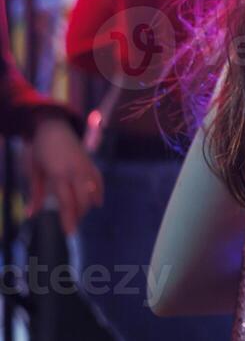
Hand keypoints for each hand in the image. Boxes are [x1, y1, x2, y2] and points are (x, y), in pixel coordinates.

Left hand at [29, 116, 102, 233]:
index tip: (68, 232)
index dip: (68, 218)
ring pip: (91, 192)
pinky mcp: (90, 163)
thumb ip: (35, 193)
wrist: (54, 127)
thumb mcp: (34, 171)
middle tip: (71, 226)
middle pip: (81, 200)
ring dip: (86, 206)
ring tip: (78, 215)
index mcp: (59, 174)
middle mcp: (75, 171)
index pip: (66, 202)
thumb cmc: (40, 149)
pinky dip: (98, 192)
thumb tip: (31, 214)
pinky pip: (98, 180)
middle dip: (78, 215)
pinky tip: (97, 202)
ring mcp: (85, 166)